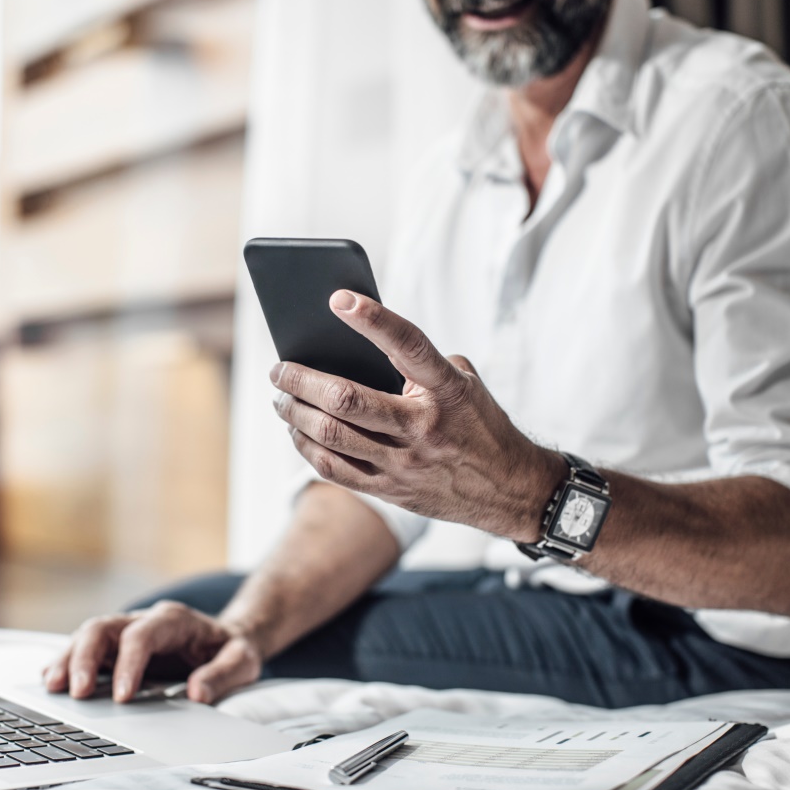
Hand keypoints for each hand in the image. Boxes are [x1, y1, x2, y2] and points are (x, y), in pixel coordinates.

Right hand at [42, 601, 261, 704]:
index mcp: (174, 620)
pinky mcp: (117, 648)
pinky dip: (68, 664)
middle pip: (103, 627)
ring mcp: (126, 632)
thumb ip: (222, 675)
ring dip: (68, 660)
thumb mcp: (242, 661)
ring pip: (88, 636)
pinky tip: (52, 682)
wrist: (228, 639)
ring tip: (52, 687)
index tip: (122, 697)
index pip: (141, 635)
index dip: (128, 664)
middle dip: (85, 658)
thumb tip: (197, 694)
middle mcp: (144, 621)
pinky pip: (86, 650)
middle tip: (77, 692)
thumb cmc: (232, 649)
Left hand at [271, 290, 562, 540]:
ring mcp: (404, 463)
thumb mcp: (464, 384)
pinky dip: (306, 447)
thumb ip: (419, 364)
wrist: (509, 489)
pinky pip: (334, 470)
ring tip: (281, 397)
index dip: (372, 320)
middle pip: (346, 400)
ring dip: (295, 413)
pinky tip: (296, 432)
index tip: (338, 299)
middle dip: (302, 380)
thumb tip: (357, 345)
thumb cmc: (479, 424)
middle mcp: (423, 428)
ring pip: (331, 436)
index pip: (407, 345)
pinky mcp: (391, 490)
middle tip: (280, 367)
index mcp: (447, 391)